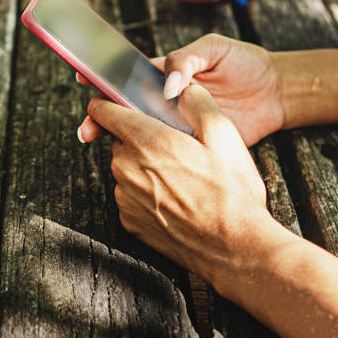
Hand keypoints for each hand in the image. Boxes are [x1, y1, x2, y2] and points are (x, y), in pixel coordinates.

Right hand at [77, 34, 283, 147]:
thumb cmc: (245, 63)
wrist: (276, 92)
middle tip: (87, 125)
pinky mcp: (193, 145)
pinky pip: (166, 151)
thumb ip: (187, 59)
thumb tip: (166, 84)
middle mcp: (166, 100)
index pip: (129, 73)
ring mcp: (177, 124)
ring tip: (97, 139)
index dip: (104, 75)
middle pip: (125, 107)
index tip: (84, 75)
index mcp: (167, 73)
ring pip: (139, 132)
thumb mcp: (215, 48)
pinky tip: (133, 158)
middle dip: (101, 114)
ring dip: (116, 136)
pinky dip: (147, 155)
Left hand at [86, 83, 274, 284]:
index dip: (109, 100)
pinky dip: (147, 191)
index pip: (103, 110)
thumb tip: (181, 88)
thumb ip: (196, 100)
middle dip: (142, 136)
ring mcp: (125, 199)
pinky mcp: (130, 222)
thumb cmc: (231, 192)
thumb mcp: (224, 133)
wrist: (234, 248)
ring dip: (145, 165)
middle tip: (177, 144)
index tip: (119, 100)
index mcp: (145, 141)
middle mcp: (126, 169)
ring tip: (183, 175)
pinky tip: (177, 196)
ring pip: (126, 168)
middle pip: (120, 139)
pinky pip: (131, 195)